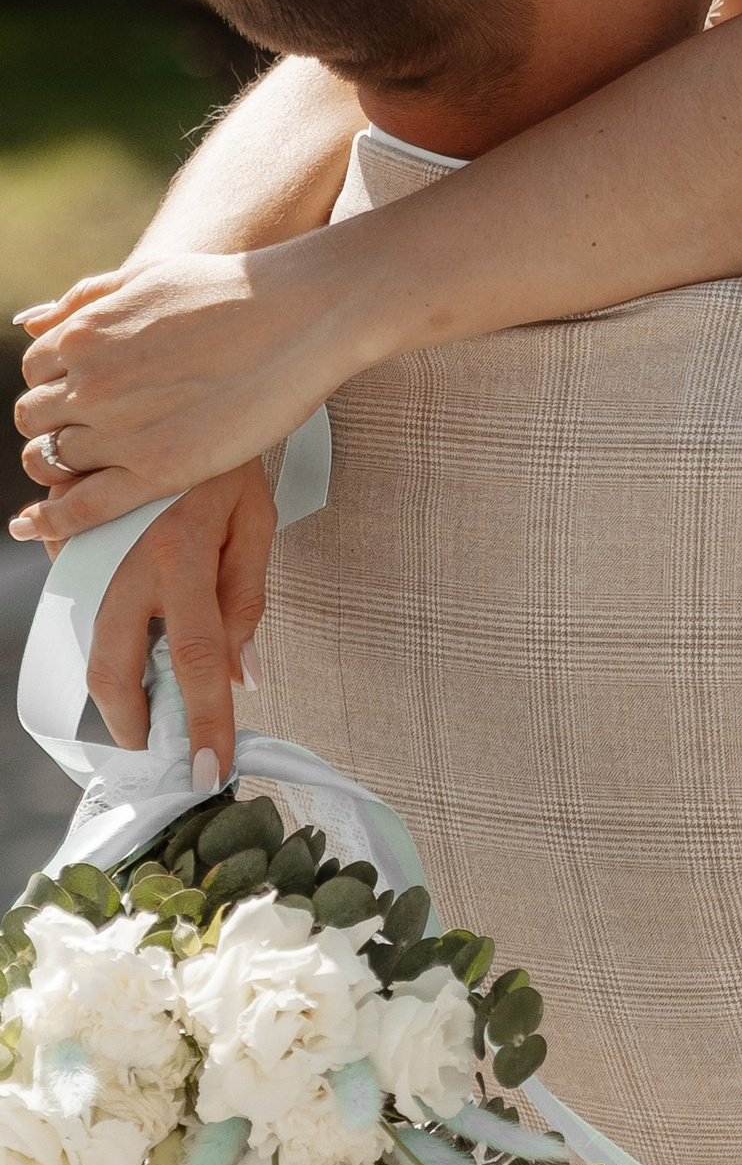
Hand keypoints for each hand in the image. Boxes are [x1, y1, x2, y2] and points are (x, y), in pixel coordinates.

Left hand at [12, 238, 357, 545]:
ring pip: (52, 460)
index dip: (55, 384)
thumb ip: (85, 299)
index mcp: (85, 334)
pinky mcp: (158, 469)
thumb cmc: (234, 290)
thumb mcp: (148, 274)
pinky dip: (53, 520)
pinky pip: (83, 507)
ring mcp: (122, 429)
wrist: (302, 316)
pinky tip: (37, 526)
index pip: (35, 371)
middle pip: (36, 418)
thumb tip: (31, 323)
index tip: (78, 395)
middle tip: (90, 429)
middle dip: (55, 423)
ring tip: (93, 462)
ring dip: (62, 463)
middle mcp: (91, 382)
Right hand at [79, 466, 277, 774]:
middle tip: (156, 743)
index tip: (211, 770)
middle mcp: (126, 560)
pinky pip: (77, 600)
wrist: (172, 393)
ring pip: (87, 642)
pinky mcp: (65, 540)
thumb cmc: (225, 462)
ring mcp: (87, 552)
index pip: (198, 660)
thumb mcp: (254, 524)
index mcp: (183, 556)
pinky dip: (102, 621)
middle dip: (131, 722)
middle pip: (114, 667)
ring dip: (114, 680)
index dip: (205, 722)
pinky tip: (133, 610)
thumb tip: (243, 676)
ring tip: (148, 691)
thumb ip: (245, 601)